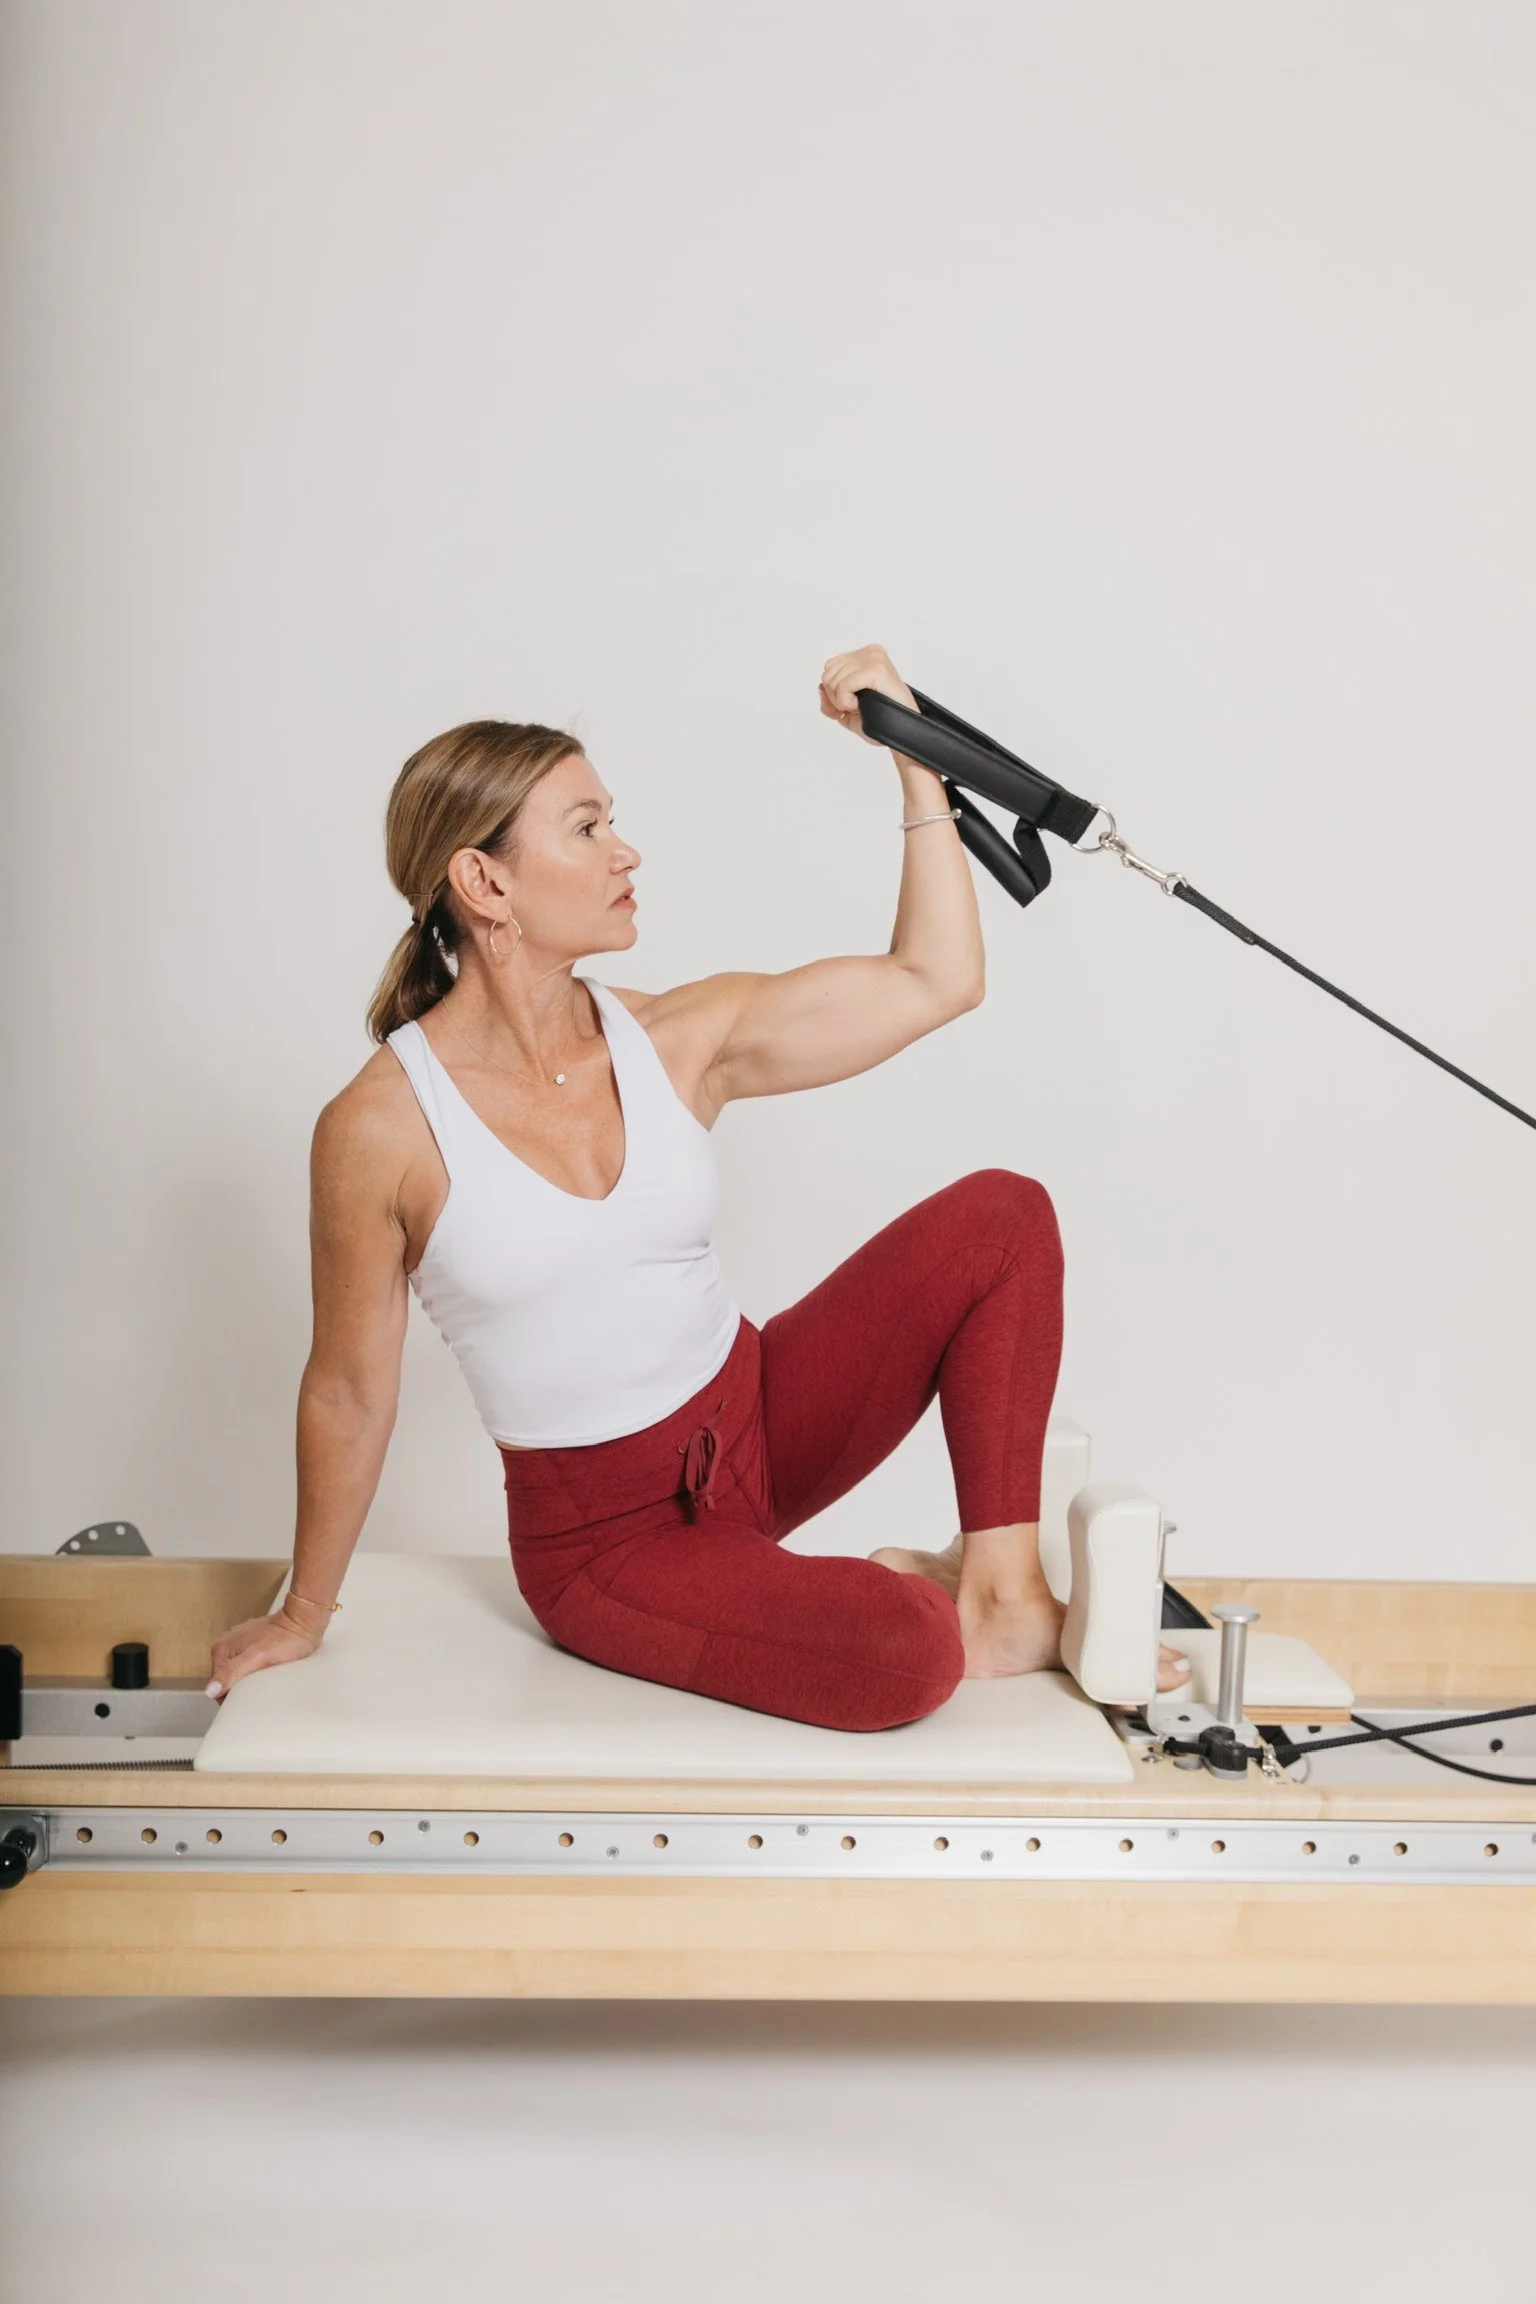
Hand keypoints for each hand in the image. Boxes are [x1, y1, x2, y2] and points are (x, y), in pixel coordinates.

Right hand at [205, 1608, 323, 1702]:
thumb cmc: (286, 1639)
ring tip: (265, 1678)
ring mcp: (240, 1643)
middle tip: (259, 1687)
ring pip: (238, 1673)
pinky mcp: (253, 1644)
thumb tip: (210, 1690)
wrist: (304, 1622)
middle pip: (227, 1680)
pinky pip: (248, 1665)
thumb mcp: (256, 1659)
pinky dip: (256, 1671)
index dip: (232, 1696)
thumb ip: (231, 1673)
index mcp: (222, 1649)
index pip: (218, 1686)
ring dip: (249, 1680)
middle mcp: (227, 1644)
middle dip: (240, 1688)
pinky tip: (267, 1671)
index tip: (248, 1697)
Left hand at [818, 644, 918, 744]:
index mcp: (866, 655)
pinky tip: (861, 705)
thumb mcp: (847, 711)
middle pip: (827, 673)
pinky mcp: (876, 669)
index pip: (829, 667)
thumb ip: (829, 699)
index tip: (852, 704)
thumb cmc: (881, 720)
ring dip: (842, 702)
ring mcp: (874, 658)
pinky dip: (846, 702)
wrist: (903, 732)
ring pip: (832, 680)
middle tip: (857, 706)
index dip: (834, 692)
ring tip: (862, 705)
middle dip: (836, 698)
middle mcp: (870, 652)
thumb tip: (819, 687)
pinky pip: (842, 686)